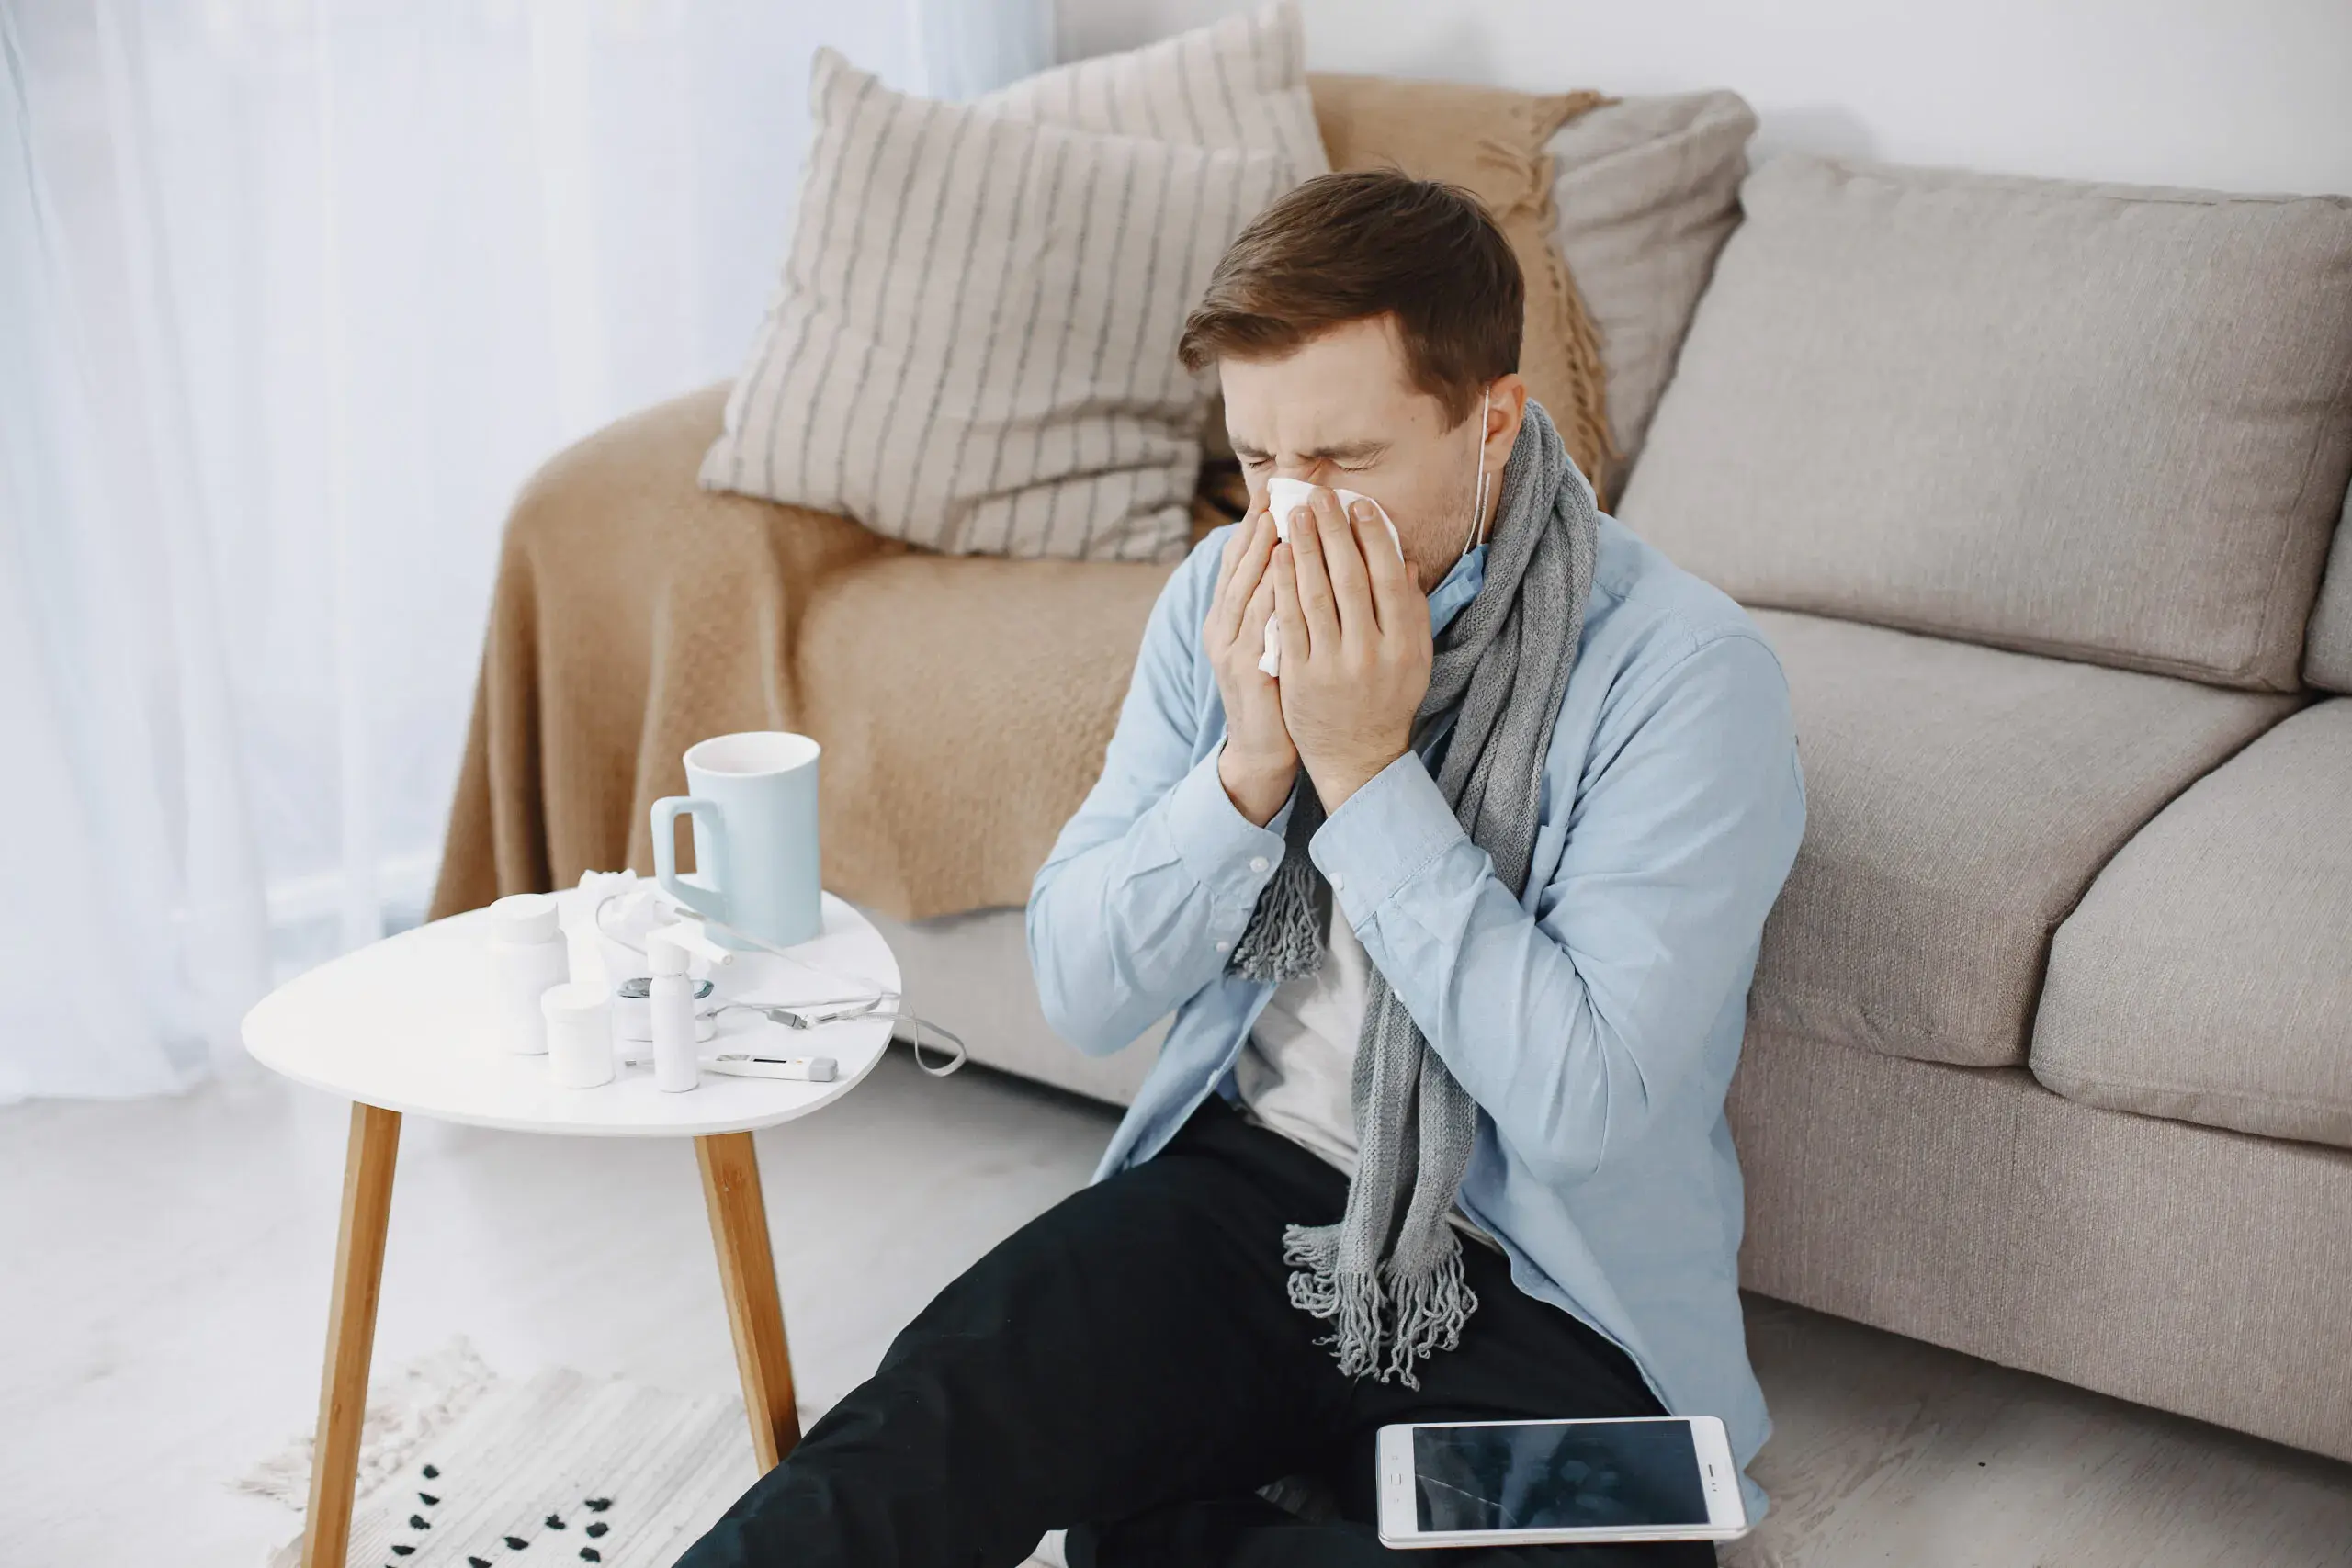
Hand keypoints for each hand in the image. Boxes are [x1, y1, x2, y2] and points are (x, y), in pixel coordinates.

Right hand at [1203, 505, 1297, 824]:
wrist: (1265, 751)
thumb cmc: (1279, 692)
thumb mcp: (1278, 640)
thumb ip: (1286, 603)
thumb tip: (1305, 560)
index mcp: (1229, 619)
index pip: (1239, 562)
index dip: (1253, 526)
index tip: (1272, 490)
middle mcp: (1222, 629)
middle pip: (1238, 568)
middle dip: (1257, 527)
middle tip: (1275, 490)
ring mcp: (1230, 650)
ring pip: (1246, 590)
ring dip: (1263, 554)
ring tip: (1281, 518)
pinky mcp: (1246, 672)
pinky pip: (1259, 627)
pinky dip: (1272, 597)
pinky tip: (1288, 573)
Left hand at [1270, 487, 1431, 811]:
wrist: (1358, 758)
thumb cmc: (1388, 699)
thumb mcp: (1414, 658)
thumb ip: (1411, 610)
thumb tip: (1403, 559)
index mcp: (1404, 643)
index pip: (1387, 577)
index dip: (1372, 536)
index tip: (1358, 504)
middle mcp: (1371, 652)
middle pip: (1350, 578)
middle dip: (1332, 532)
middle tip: (1318, 496)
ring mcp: (1334, 665)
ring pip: (1316, 595)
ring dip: (1303, 549)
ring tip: (1293, 515)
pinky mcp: (1301, 677)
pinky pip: (1289, 622)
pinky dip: (1282, 585)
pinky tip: (1276, 557)